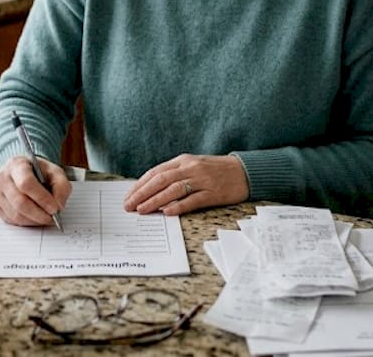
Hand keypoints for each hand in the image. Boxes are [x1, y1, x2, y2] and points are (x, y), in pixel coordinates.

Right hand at [0, 155, 71, 226]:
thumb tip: (58, 206)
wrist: (25, 172)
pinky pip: (11, 220)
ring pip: (15, 214)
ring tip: (46, 218)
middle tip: (52, 218)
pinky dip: (26, 223)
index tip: (54, 208)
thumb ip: (62, 187)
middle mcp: (2, 178)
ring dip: (34, 220)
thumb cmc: (40, 172)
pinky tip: (35, 218)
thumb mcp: (55, 172)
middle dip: (39, 214)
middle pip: (19, 202)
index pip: (26, 183)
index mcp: (17, 164)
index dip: (41, 198)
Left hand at [122, 154, 248, 215]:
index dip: (140, 184)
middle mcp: (191, 168)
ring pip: (173, 189)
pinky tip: (166, 212)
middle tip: (129, 206)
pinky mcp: (213, 193)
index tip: (128, 196)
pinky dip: (178, 206)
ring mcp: (202, 180)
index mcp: (183, 160)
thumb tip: (151, 189)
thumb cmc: (216, 170)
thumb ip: (174, 174)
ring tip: (142, 210)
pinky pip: (193, 200)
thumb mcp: (193, 166)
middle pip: (161, 180)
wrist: (244, 171)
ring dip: (155, 200)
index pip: (156, 172)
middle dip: (142, 193)